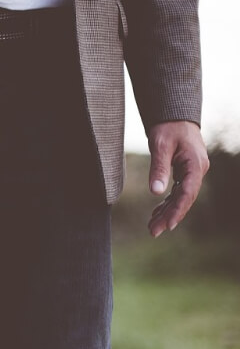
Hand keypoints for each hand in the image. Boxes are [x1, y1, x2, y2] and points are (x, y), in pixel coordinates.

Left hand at [146, 120, 209, 237]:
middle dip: (170, 216)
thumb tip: (155, 192)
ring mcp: (192, 173)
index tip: (168, 225)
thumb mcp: (160, 146)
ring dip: (167, 213)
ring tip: (152, 228)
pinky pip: (177, 192)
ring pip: (180, 198)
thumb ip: (159, 168)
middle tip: (153, 232)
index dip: (178, 210)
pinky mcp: (185, 173)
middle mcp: (197, 171)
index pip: (187, 192)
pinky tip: (156, 214)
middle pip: (184, 199)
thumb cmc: (168, 128)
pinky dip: (167, 203)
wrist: (175, 117)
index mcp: (195, 164)